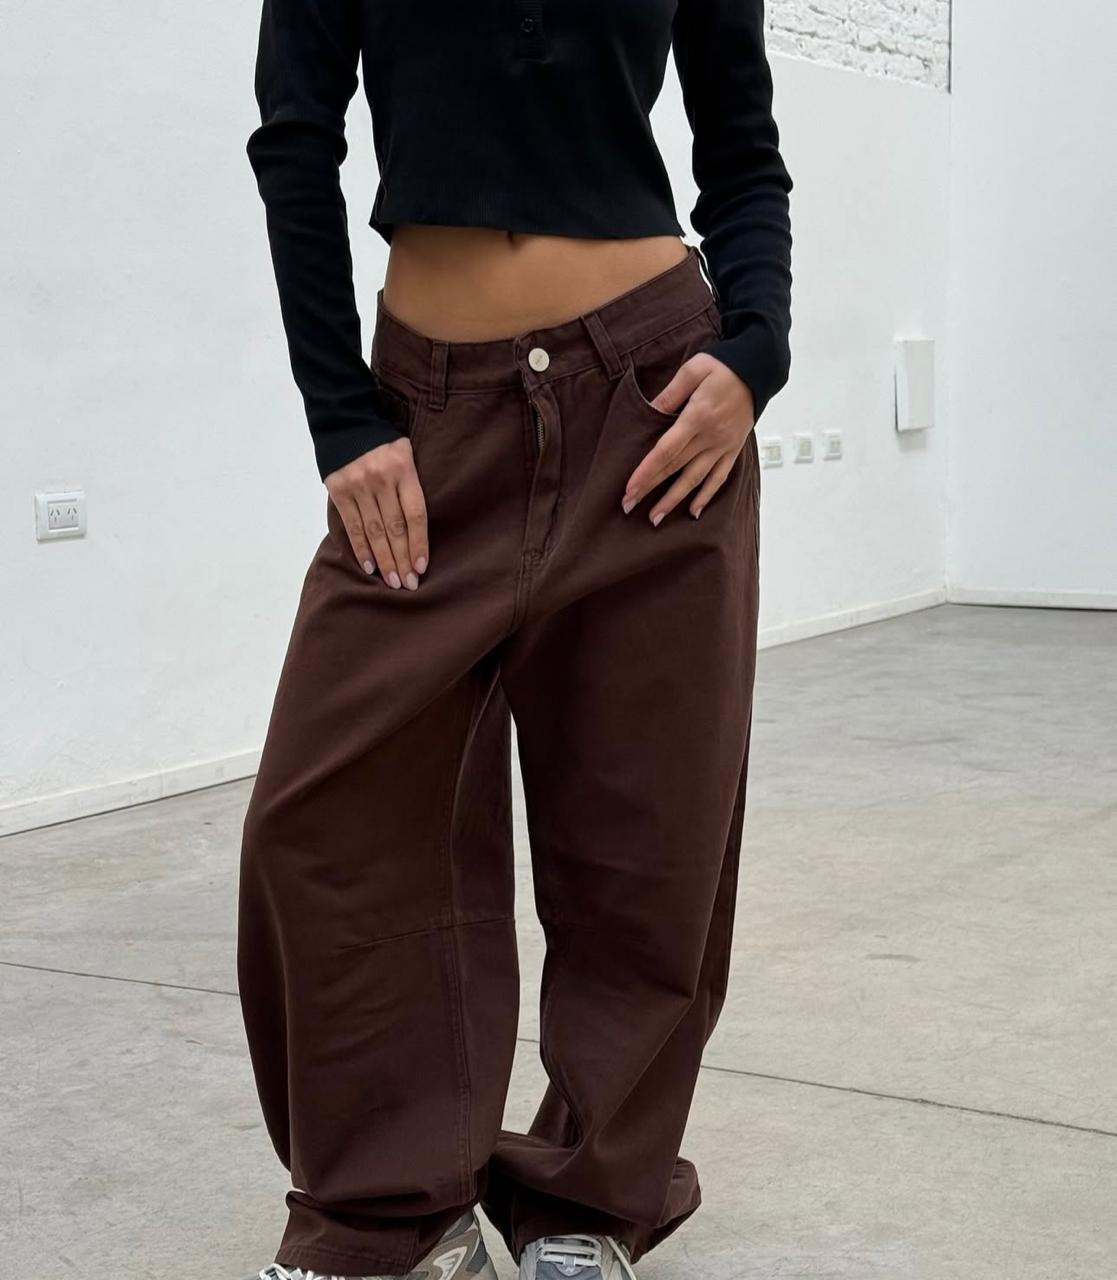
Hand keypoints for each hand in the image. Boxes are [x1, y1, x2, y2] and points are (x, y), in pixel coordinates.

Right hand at [325, 438, 428, 589]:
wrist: (345, 419)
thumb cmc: (383, 443)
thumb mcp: (405, 455)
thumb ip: (409, 486)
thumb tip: (417, 529)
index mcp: (404, 470)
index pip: (415, 514)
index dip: (419, 543)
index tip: (422, 567)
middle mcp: (381, 479)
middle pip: (395, 527)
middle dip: (403, 559)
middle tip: (409, 585)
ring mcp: (358, 485)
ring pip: (374, 530)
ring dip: (384, 560)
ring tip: (392, 581)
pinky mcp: (339, 490)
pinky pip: (353, 525)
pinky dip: (361, 548)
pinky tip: (370, 567)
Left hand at [621, 354, 755, 523]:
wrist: (759, 369)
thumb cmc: (723, 366)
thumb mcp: (693, 370)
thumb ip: (671, 393)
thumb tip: (650, 411)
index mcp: (697, 417)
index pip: (666, 451)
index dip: (647, 471)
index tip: (630, 488)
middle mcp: (710, 437)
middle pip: (675, 468)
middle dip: (650, 489)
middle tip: (628, 506)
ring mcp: (723, 446)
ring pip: (695, 479)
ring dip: (674, 500)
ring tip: (654, 518)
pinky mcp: (733, 449)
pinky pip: (719, 477)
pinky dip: (706, 496)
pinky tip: (693, 512)